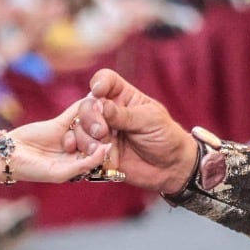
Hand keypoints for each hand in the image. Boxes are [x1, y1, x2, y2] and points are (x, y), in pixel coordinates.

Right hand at [0, 98, 117, 184]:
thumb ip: (84, 163)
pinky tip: (92, 97)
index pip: (100, 156)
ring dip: (96, 117)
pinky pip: (73, 114)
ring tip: (108, 106)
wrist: (7, 158)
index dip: (111, 146)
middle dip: (105, 131)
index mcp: (80, 167)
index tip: (122, 137)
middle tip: (117, 121)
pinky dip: (82, 106)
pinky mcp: (58, 124)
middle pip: (96, 139)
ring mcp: (68, 137)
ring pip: (86, 126)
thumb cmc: (31, 170)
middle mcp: (77, 152)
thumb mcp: (61, 172)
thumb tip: (106, 149)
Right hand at [81, 69, 197, 193]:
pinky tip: (93, 158)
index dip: (98, 83)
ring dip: (86, 138)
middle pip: (86, 106)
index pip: (104, 80)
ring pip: (79, 129)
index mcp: (123, 97)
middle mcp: (108, 112)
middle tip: (102, 131)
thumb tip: (102, 106)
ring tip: (102, 149)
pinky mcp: (97, 152)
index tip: (98, 91)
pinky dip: (83, 153)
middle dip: (90, 117)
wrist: (170, 168)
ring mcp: (101, 132)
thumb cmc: (166, 137)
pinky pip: (81, 150)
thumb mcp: (151, 121)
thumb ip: (125, 114)